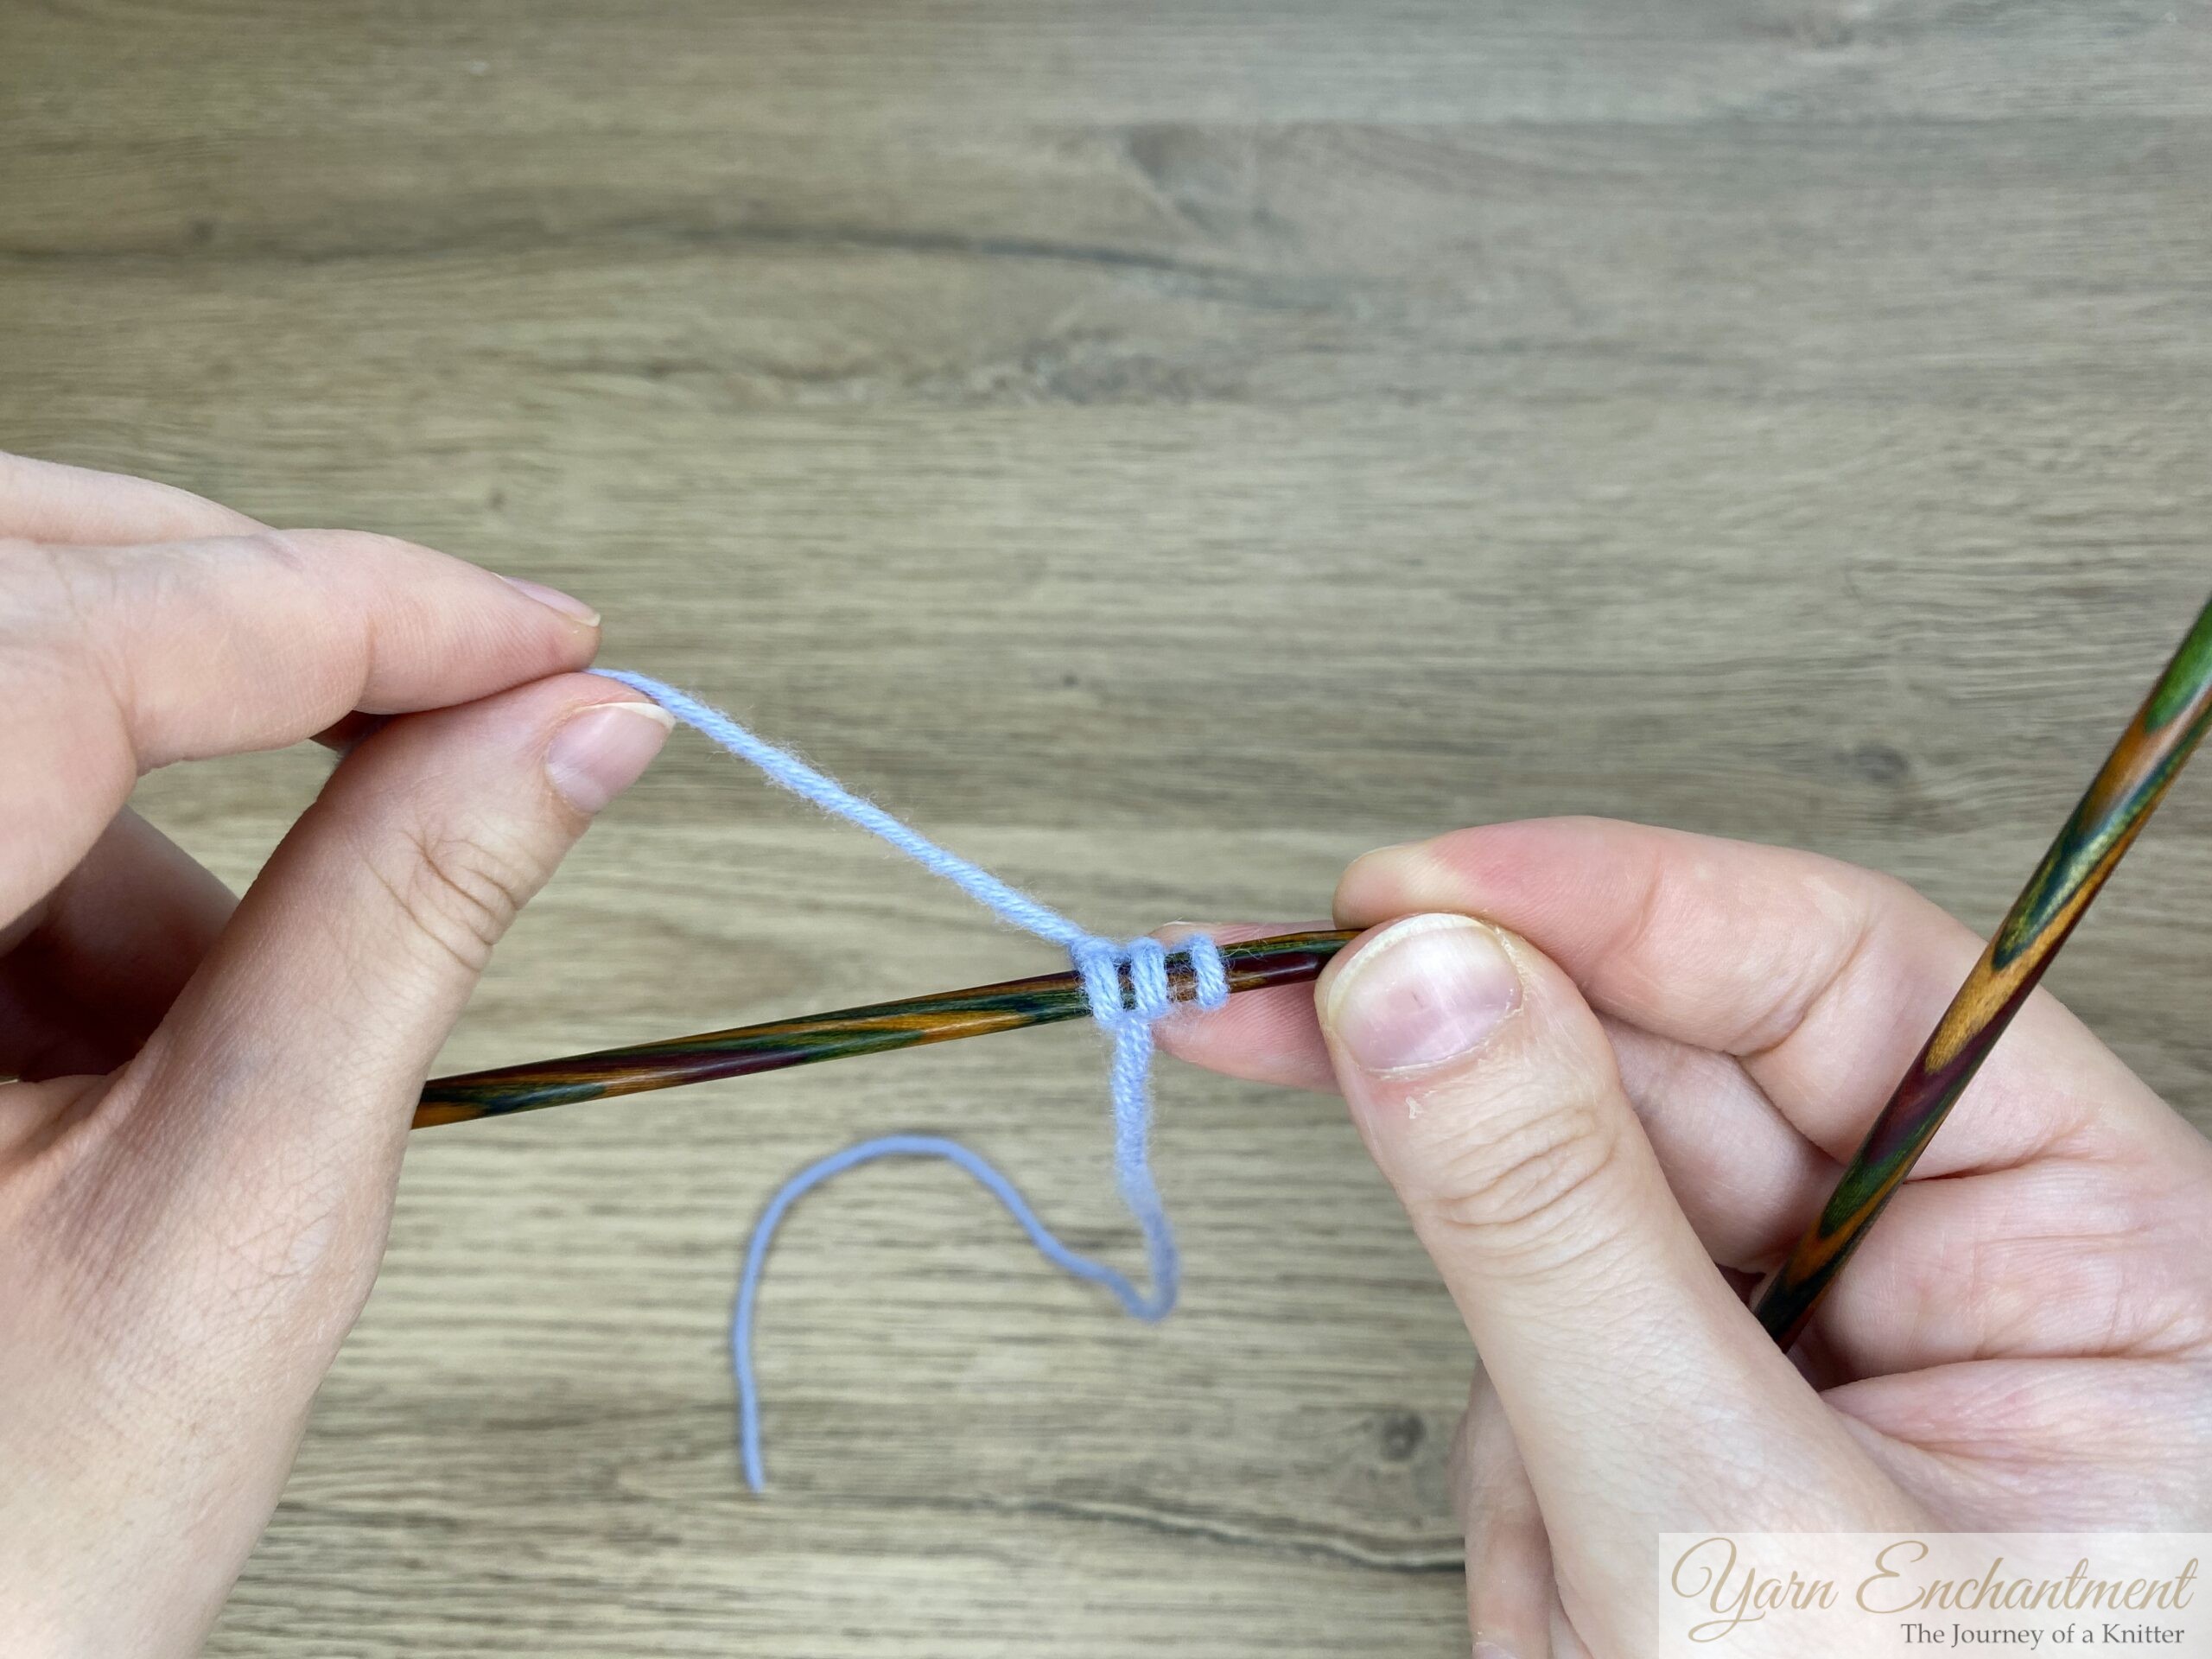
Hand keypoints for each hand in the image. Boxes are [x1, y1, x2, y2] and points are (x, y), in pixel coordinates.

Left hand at [0, 453, 672, 1655]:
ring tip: (190, 1055)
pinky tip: (84, 1050)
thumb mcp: (235, 1221)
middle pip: (15, 579)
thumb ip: (406, 925)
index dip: (361, 608)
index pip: (102, 644)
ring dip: (132, 811)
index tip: (538, 640)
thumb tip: (569, 733)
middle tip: (438, 713)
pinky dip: (53, 870)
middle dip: (238, 627)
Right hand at [1168, 818, 2211, 1656]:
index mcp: (2106, 1259)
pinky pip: (1560, 1380)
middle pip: (1677, 1090)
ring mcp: (1844, 1369)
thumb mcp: (1720, 1525)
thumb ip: (1554, 1226)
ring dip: (1529, 1409)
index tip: (1398, 892)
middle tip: (1277, 1027)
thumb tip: (1423, 979)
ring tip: (1589, 1593)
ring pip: (1579, 1252)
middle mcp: (1988, 1285)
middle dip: (1501, 1147)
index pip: (1834, 974)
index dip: (1600, 899)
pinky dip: (1532, 1497)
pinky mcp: (1729, 1443)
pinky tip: (1591, 1615)